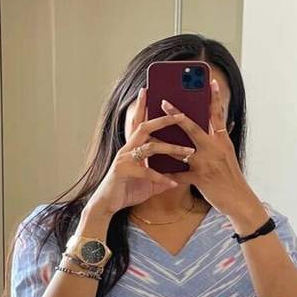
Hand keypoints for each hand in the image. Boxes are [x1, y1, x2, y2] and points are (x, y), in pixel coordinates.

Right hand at [85, 86, 196, 217]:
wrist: (107, 205)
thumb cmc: (126, 191)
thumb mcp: (149, 183)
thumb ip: (161, 177)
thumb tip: (176, 178)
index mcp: (133, 147)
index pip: (139, 123)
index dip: (142, 106)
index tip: (147, 90)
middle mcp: (128, 149)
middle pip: (145, 127)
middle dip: (163, 120)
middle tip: (180, 114)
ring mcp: (124, 159)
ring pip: (150, 147)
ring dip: (171, 148)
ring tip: (189, 152)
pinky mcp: (123, 171)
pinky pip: (146, 172)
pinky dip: (160, 178)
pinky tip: (172, 183)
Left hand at [160, 79, 261, 222]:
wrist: (239, 200)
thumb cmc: (233, 178)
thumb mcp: (230, 155)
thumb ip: (222, 139)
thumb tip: (223, 123)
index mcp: (223, 141)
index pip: (218, 115)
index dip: (214, 98)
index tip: (209, 81)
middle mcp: (214, 149)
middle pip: (193, 127)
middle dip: (176, 114)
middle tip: (163, 102)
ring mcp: (206, 164)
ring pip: (180, 150)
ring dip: (164, 143)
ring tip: (150, 135)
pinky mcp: (199, 179)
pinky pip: (179, 175)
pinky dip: (167, 173)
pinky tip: (155, 169)